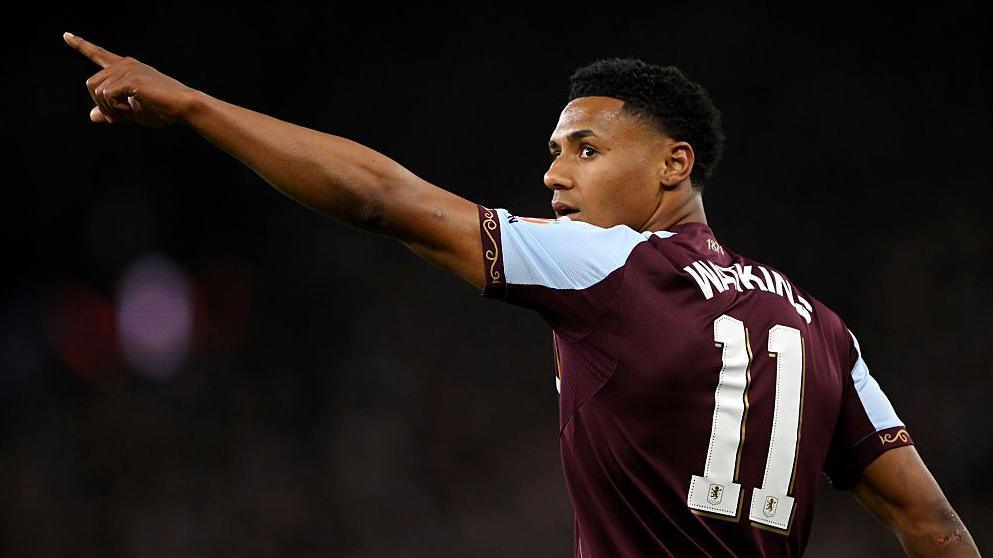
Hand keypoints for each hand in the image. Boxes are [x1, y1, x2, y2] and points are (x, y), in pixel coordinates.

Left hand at [63, 32, 196, 126]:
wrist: (183, 107)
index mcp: (126, 67)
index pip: (98, 53)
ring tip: (130, 111)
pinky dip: (114, 108)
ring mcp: (126, 69)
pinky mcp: (129, 78)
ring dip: (109, 108)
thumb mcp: (133, 112)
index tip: (66, 36)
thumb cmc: (163, 110)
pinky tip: (132, 108)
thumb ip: (112, 111)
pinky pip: (106, 96)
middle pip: (90, 84)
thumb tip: (92, 116)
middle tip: (118, 116)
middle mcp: (124, 63)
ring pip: (96, 91)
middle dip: (101, 105)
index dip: (81, 45)